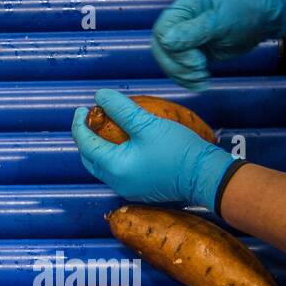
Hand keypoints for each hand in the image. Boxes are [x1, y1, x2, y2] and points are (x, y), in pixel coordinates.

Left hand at [71, 89, 235, 209]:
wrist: (205, 175)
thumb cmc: (178, 150)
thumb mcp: (148, 125)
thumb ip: (122, 110)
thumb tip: (100, 96)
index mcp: (114, 167)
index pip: (86, 145)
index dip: (80, 125)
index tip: (82, 109)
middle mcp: (115, 182)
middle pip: (90, 158)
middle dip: (86, 139)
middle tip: (90, 119)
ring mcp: (126, 189)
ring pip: (102, 167)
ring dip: (99, 148)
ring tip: (104, 129)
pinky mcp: (138, 190)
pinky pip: (117, 172)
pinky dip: (113, 157)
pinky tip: (123, 144)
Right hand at [152, 0, 285, 89]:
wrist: (259, 23)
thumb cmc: (244, 14)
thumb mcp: (221, 21)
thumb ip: (194, 31)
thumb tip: (166, 41)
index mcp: (183, 8)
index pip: (162, 32)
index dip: (174, 51)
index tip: (198, 60)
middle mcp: (176, 23)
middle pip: (161, 51)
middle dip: (179, 67)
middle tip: (201, 70)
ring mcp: (179, 39)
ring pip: (167, 64)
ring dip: (184, 76)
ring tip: (204, 78)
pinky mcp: (185, 54)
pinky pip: (176, 71)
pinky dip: (187, 81)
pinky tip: (201, 83)